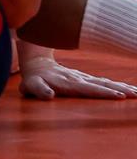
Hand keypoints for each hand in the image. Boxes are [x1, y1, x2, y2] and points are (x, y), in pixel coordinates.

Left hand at [19, 45, 136, 99]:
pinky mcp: (87, 79)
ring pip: (107, 82)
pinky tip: (130, 89)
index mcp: (69, 83)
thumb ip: (39, 90)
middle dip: (120, 90)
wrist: (37, 63)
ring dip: (123, 87)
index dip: (104, 92)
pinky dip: (118, 85)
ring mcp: (84, 78)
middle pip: (103, 85)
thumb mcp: (31, 85)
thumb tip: (49, 95)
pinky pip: (105, 82)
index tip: (119, 95)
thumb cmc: (33, 78)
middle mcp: (80, 80)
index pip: (89, 89)